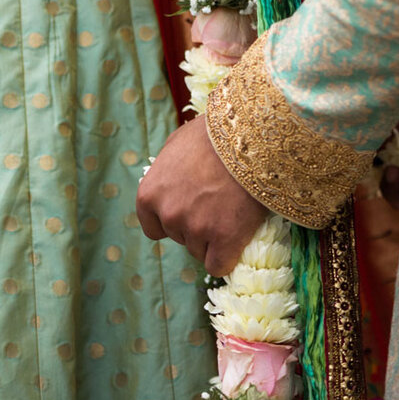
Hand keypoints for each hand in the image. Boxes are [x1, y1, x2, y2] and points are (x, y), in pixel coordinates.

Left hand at [136, 113, 268, 276]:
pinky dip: (227, 256)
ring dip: (213, 237)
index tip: (189, 210)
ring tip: (230, 208)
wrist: (249, 135)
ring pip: (200, 251)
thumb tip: (166, 187)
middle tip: (216, 201)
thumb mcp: (175, 146)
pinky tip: (237, 236)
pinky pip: (218, 265)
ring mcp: (196, 229)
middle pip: (180, 238)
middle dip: (195, 224)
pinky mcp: (225, 240)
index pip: (153, 228)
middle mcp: (169, 215)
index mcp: (149, 194)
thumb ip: (165, 173)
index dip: (173, 220)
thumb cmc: (212, 134)